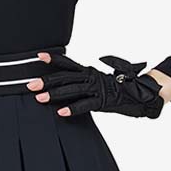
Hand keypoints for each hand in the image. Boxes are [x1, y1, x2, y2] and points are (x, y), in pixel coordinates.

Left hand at [28, 53, 164, 118]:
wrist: (141, 93)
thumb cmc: (120, 88)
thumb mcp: (99, 83)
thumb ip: (85, 83)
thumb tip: (71, 85)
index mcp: (89, 72)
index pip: (68, 64)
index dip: (53, 60)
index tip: (38, 57)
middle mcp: (90, 78)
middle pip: (64, 78)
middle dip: (46, 81)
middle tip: (30, 85)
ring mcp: (96, 89)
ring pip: (71, 91)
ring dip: (54, 95)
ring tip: (40, 99)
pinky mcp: (102, 102)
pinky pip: (85, 106)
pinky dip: (72, 109)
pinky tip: (61, 112)